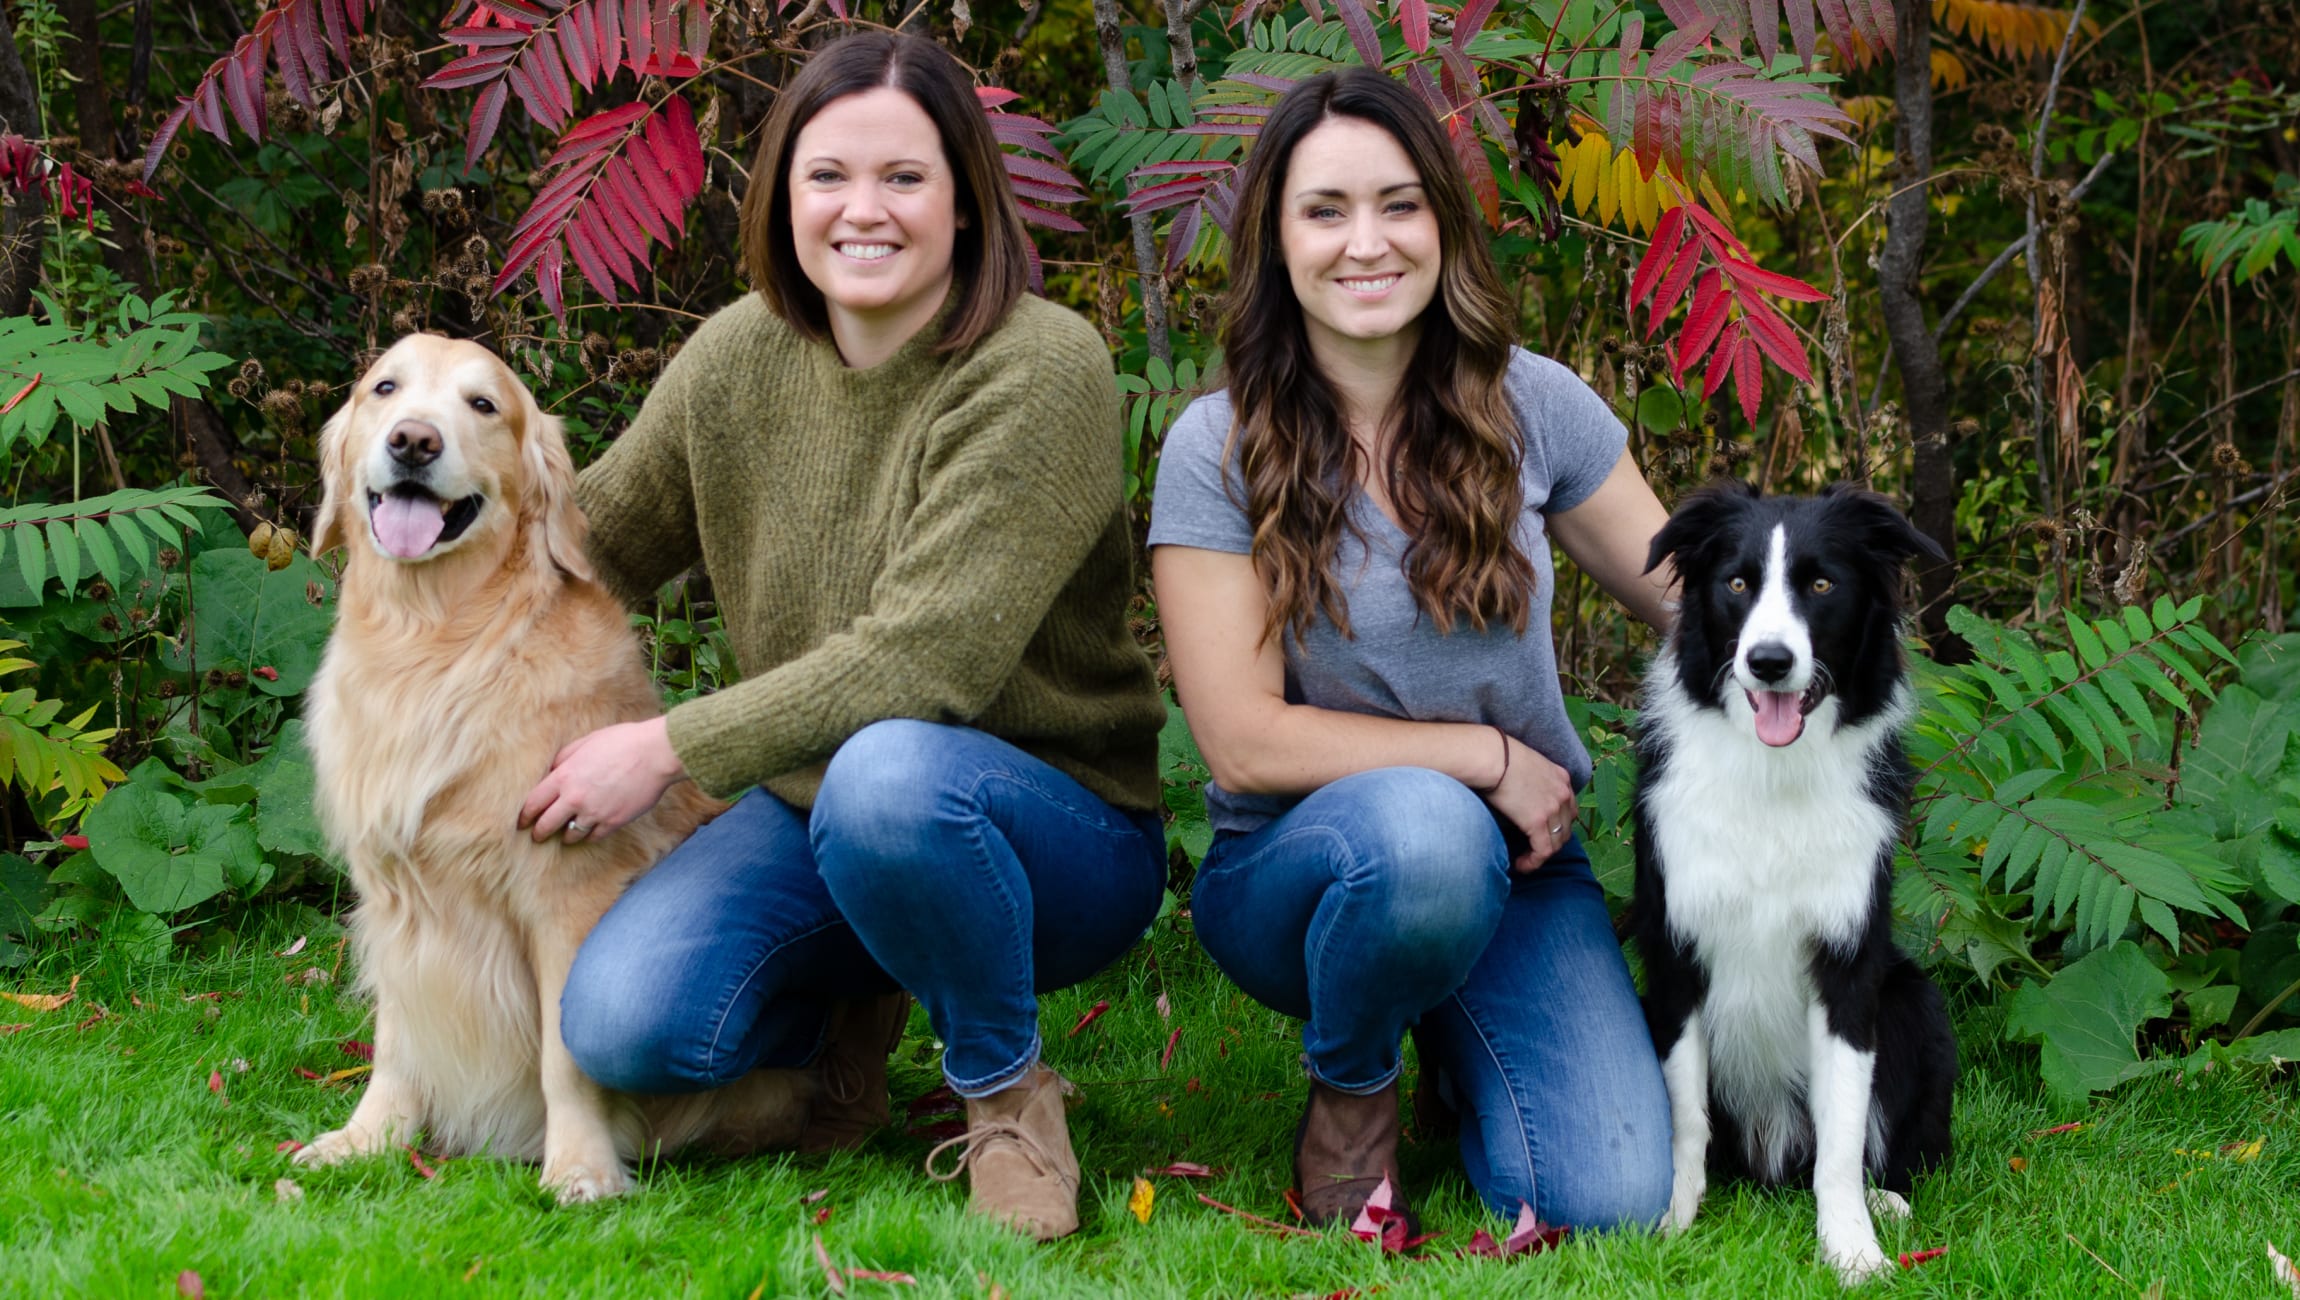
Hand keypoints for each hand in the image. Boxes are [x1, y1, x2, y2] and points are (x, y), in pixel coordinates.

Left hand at [519, 716, 685, 844]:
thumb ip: (564, 758)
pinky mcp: (614, 822)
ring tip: (565, 836)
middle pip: (547, 824)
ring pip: (570, 835)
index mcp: (564, 775)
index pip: (534, 803)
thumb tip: (551, 771)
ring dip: (565, 837)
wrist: (655, 753)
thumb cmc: (622, 741)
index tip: (522, 822)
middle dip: (539, 832)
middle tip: (537, 836)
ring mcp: (594, 812)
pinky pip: (594, 837)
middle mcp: (575, 798)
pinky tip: (589, 833)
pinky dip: (590, 836)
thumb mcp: (586, 742)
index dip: (525, 815)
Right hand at [1483, 737, 1576, 873]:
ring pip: (1556, 843)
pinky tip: (1520, 865)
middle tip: (1533, 849)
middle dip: (1552, 842)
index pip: (1569, 809)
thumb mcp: (1527, 764)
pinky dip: (1533, 862)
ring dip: (1541, 855)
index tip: (1542, 833)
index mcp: (1561, 778)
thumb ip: (1533, 780)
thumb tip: (1521, 795)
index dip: (1558, 825)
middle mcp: (1563, 793)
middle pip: (1566, 828)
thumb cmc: (1498, 757)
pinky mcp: (1538, 822)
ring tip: (1525, 861)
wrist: (1491, 756)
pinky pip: (1542, 850)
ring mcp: (1553, 808)